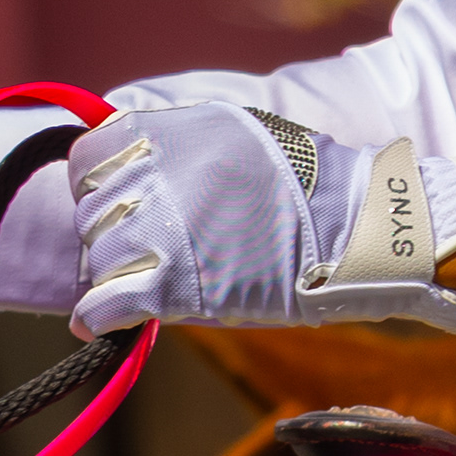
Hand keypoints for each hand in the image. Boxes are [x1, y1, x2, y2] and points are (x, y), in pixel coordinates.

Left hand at [67, 101, 455, 337]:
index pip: (90, 154)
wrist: (365, 227)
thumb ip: (182, 148)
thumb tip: (131, 165)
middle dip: (110, 234)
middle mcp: (160, 172)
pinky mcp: (173, 280)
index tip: (119, 204)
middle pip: (92, 212)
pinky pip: (105, 303)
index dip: (98, 185)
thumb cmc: (311, 188)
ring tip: (151, 282)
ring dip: (116, 275)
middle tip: (148, 251)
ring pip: (98, 258)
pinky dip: (100, 318)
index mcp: (176, 131)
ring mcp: (163, 226)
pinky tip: (103, 323)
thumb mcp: (241, 137)